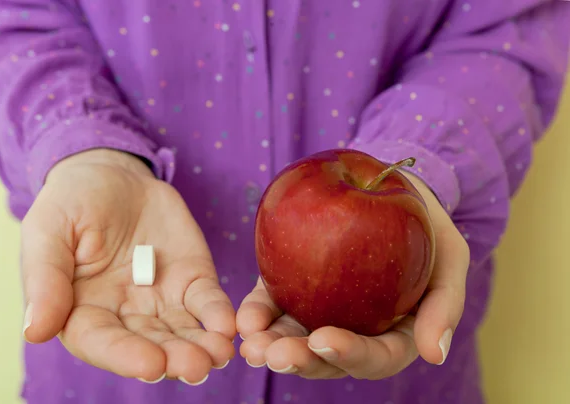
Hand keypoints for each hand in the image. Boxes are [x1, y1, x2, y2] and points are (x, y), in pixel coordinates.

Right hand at [21, 149, 235, 384]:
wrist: (113, 175)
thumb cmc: (72, 202)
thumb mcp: (48, 231)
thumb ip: (44, 279)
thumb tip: (34, 331)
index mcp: (83, 311)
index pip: (103, 343)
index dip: (126, 356)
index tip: (151, 364)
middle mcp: (125, 314)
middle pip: (150, 344)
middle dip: (174, 357)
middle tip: (197, 365)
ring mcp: (161, 299)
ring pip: (183, 331)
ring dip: (202, 345)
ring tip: (221, 353)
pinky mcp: (191, 279)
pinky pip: (207, 302)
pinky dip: (218, 315)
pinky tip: (229, 326)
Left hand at [236, 172, 468, 379]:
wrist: (390, 186)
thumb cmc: (426, 224)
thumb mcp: (450, 256)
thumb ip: (444, 304)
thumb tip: (435, 355)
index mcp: (396, 333)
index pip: (377, 355)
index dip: (352, 354)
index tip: (323, 338)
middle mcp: (355, 329)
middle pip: (329, 358)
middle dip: (301, 360)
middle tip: (274, 355)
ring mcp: (321, 311)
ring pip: (295, 339)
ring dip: (272, 347)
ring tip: (251, 346)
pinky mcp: (294, 287)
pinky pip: (273, 306)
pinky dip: (258, 316)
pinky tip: (243, 320)